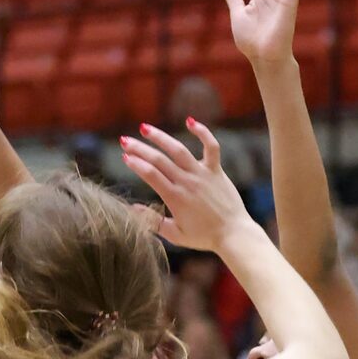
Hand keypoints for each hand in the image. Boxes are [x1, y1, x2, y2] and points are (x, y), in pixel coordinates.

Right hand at [120, 121, 249, 253]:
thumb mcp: (175, 235)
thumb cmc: (204, 237)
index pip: (151, 175)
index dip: (136, 164)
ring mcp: (202, 174)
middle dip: (140, 148)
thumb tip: (132, 209)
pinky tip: (189, 121)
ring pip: (178, 150)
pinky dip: (202, 132)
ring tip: (145, 128)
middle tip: (124, 140)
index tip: (125, 157)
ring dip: (160, 137)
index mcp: (175, 198)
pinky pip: (210, 146)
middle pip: (159, 160)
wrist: (233, 234)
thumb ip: (153, 222)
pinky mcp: (216, 170)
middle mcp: (187, 182)